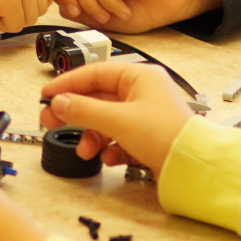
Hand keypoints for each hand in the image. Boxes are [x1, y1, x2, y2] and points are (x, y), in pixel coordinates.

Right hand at [39, 62, 192, 175]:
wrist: (193, 166)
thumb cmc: (166, 135)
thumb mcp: (118, 120)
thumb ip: (83, 110)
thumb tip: (59, 103)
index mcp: (139, 77)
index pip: (95, 73)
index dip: (68, 84)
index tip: (47, 94)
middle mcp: (143, 93)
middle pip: (98, 98)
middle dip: (75, 113)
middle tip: (50, 121)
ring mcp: (145, 116)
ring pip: (107, 121)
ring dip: (93, 136)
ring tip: (86, 151)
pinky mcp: (147, 137)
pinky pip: (119, 138)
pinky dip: (110, 148)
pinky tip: (110, 157)